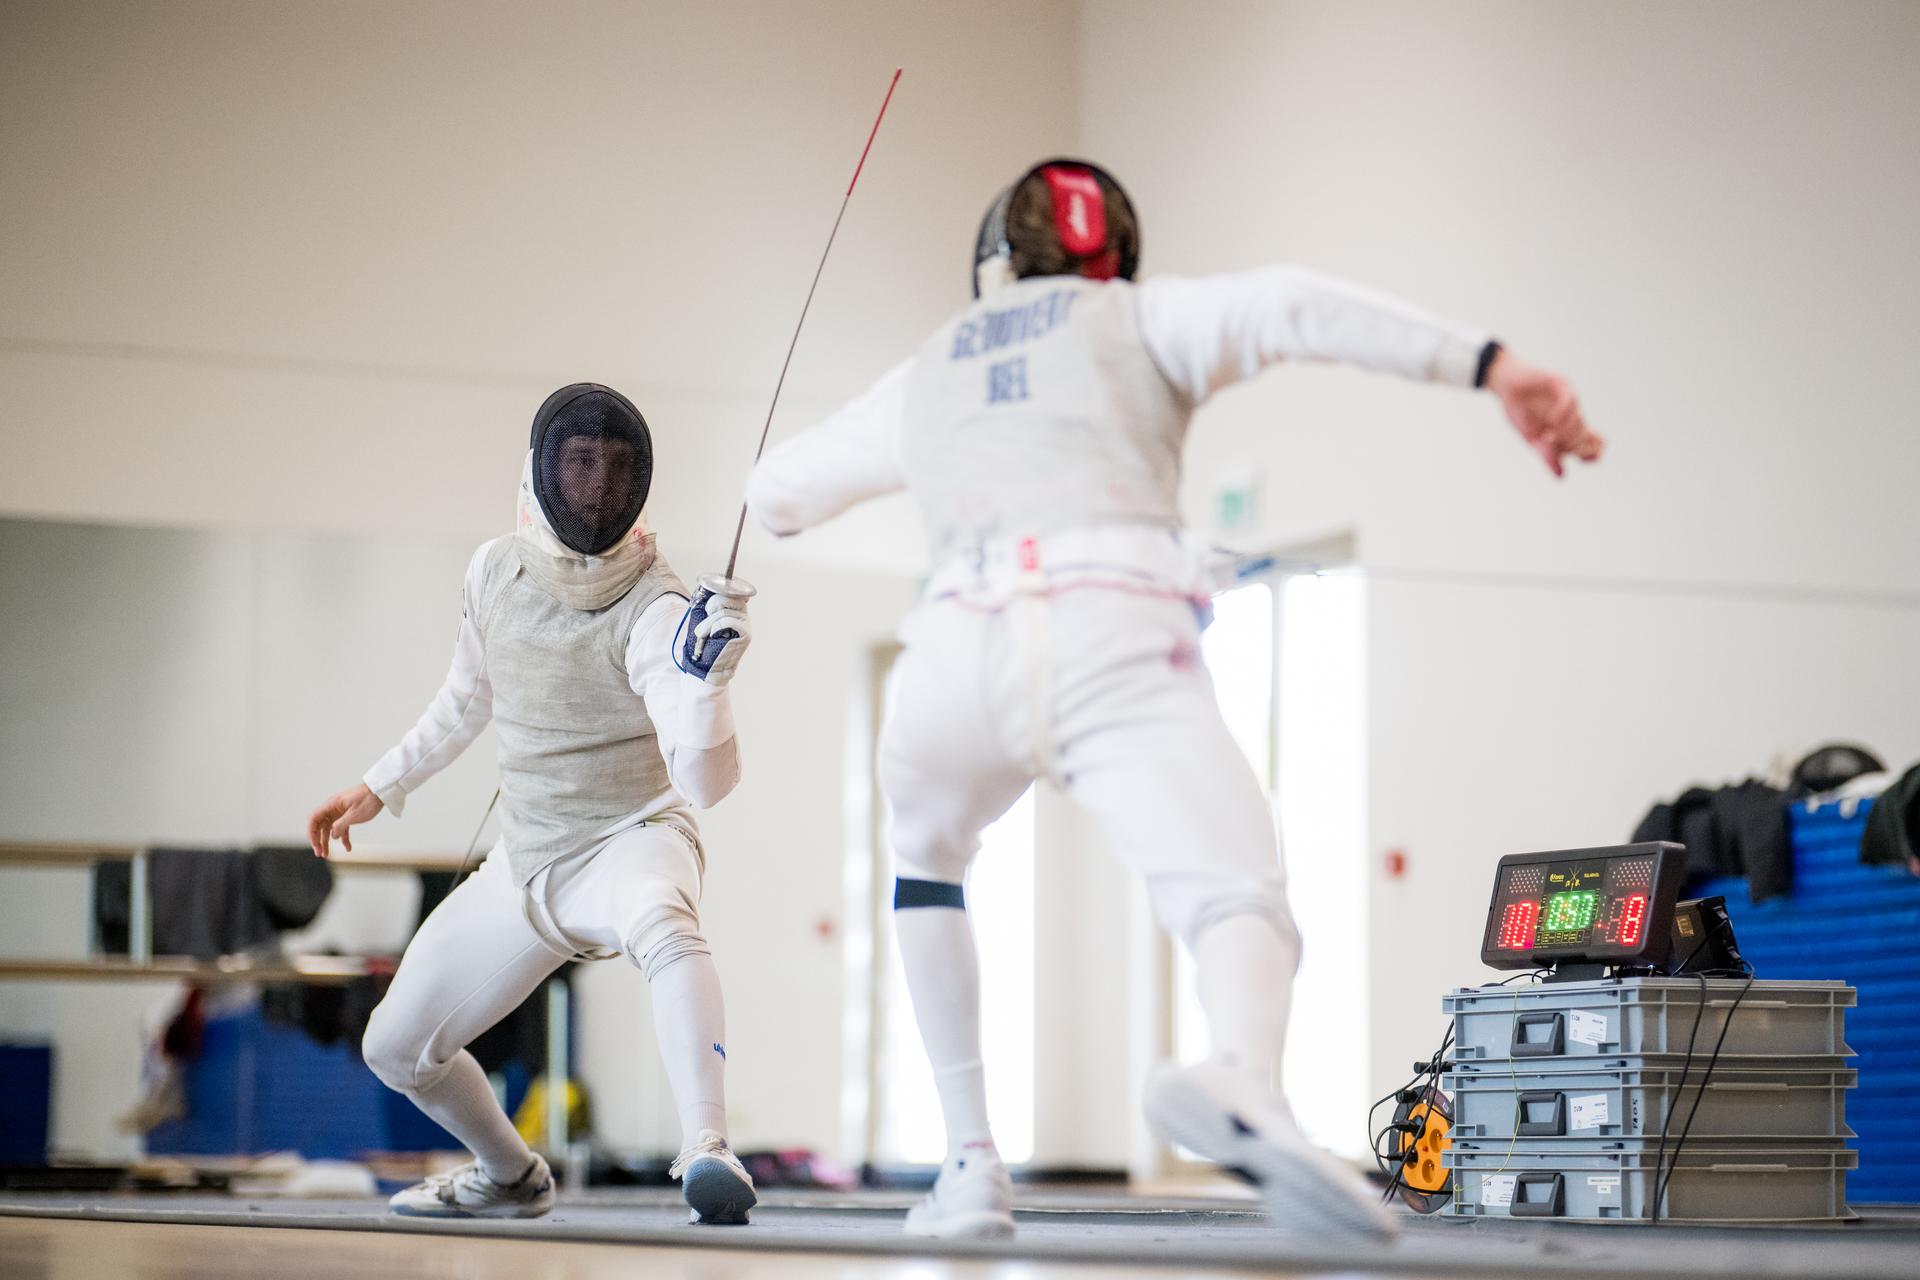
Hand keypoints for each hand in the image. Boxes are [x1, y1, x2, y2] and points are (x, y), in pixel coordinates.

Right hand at [306, 783, 382, 858]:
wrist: (381, 790)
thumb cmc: (368, 799)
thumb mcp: (354, 815)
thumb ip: (340, 826)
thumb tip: (332, 836)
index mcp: (331, 805)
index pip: (313, 819)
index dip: (311, 833)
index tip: (315, 845)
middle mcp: (332, 808)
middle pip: (320, 826)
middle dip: (318, 840)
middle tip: (320, 853)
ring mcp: (339, 811)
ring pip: (329, 829)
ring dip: (328, 842)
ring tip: (327, 855)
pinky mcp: (347, 814)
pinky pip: (341, 828)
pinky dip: (343, 838)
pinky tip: (347, 848)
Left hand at [680, 574, 754, 687]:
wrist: (707, 667)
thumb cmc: (704, 644)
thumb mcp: (703, 619)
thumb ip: (708, 604)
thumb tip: (704, 586)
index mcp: (734, 609)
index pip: (731, 590)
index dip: (717, 593)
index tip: (707, 607)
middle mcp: (743, 615)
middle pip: (727, 596)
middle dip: (711, 607)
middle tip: (705, 623)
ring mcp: (746, 624)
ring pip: (724, 610)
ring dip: (707, 623)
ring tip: (702, 635)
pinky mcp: (745, 634)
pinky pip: (727, 620)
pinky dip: (714, 627)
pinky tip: (713, 636)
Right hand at [1485, 350, 1604, 477]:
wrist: (1504, 385)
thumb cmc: (1518, 411)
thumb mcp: (1531, 438)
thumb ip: (1546, 456)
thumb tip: (1561, 476)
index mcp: (1568, 432)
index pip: (1595, 446)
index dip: (1592, 455)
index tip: (1578, 458)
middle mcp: (1573, 417)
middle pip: (1589, 437)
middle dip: (1575, 445)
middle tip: (1554, 445)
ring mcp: (1570, 401)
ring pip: (1580, 421)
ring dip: (1565, 432)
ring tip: (1547, 436)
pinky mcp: (1562, 385)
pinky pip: (1570, 402)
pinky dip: (1563, 415)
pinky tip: (1551, 423)